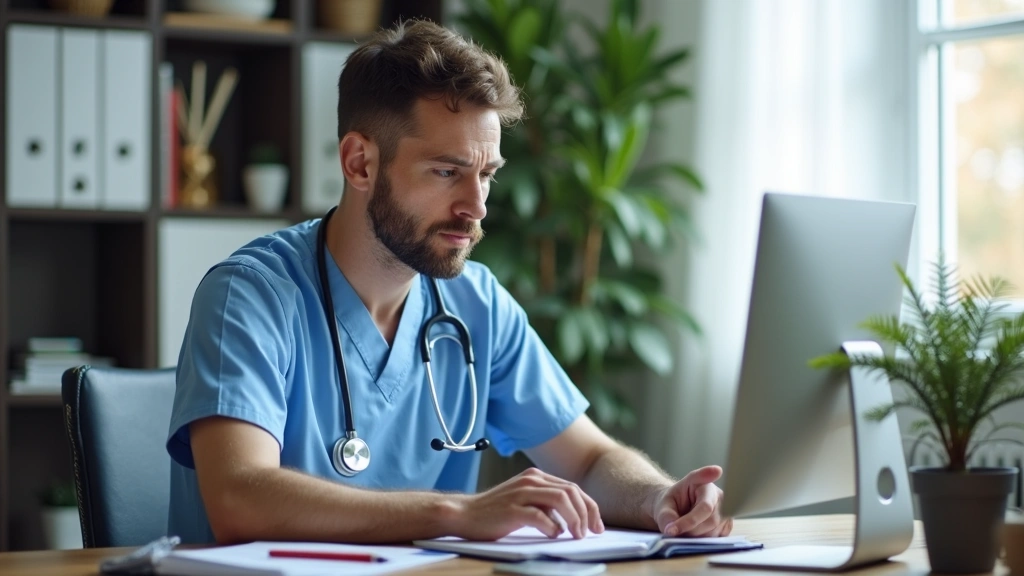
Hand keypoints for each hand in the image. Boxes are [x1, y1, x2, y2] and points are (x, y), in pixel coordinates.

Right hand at [449, 467, 604, 540]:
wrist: (465, 514)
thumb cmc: (496, 512)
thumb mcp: (525, 500)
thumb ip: (546, 503)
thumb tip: (572, 519)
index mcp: (536, 477)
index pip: (572, 488)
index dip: (589, 507)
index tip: (596, 526)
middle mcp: (531, 480)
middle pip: (571, 492)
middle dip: (587, 513)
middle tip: (590, 533)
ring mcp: (521, 493)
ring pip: (561, 500)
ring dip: (574, 519)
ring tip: (576, 535)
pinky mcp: (512, 509)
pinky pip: (541, 516)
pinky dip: (552, 527)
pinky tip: (553, 535)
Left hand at [647, 465, 731, 536]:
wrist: (678, 511)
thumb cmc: (672, 505)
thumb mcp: (663, 507)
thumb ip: (665, 517)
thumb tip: (671, 530)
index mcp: (700, 482)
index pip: (703, 482)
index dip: (709, 475)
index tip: (716, 470)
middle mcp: (717, 494)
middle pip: (710, 517)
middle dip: (690, 528)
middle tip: (675, 530)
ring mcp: (726, 509)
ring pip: (714, 530)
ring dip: (696, 536)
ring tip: (684, 529)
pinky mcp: (727, 524)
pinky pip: (717, 538)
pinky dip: (704, 540)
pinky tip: (696, 532)